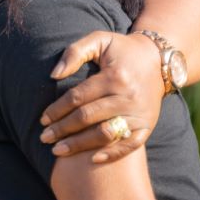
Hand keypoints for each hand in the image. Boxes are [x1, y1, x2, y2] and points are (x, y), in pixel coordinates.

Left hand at [39, 31, 164, 162]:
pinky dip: (112, 154)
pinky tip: (93, 159)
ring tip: (58, 150)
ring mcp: (139, 113)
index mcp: (114, 76)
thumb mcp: (99, 40)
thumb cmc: (121, 50)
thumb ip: (75, 52)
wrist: (157, 60)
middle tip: (44, 138)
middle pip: (87, 117)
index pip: (78, 97)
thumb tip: (54, 75)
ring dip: (80, 145)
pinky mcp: (148, 125)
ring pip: (105, 134)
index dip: (57, 109)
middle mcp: (127, 97)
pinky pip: (130, 145)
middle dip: (62, 129)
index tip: (42, 119)